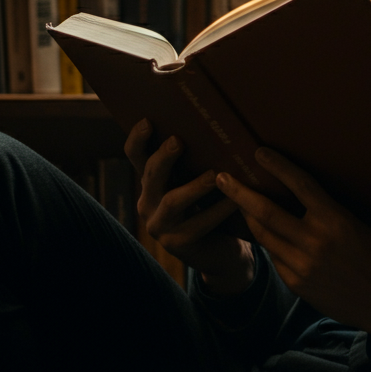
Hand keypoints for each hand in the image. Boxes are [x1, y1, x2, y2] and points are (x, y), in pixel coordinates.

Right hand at [124, 118, 253, 294]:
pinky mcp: (177, 245)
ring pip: (171, 202)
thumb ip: (195, 161)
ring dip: (193, 187)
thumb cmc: (211, 205)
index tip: (147, 121)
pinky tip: (235, 201)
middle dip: (163, 158)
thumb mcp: (197, 181)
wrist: (220, 250)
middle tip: (177, 141)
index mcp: (152, 182)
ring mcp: (159, 226)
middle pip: (151, 175)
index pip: (135, 156)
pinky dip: (217, 211)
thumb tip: (213, 125)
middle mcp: (148, 202)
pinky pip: (197, 225)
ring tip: (213, 176)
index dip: (137, 139)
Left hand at [215, 148, 370, 340]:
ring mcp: (302, 265)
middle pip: (266, 212)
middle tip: (222, 178)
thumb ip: (326, 213)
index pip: (301, 185)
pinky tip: (263, 233)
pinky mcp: (296, 283)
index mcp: (335, 220)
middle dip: (239, 193)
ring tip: (237, 202)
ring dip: (247, 216)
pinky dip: (268, 242)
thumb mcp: (356, 226)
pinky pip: (274, 257)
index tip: (259, 152)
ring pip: (264, 235)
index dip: (278, 166)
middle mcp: (315, 242)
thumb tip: (295, 195)